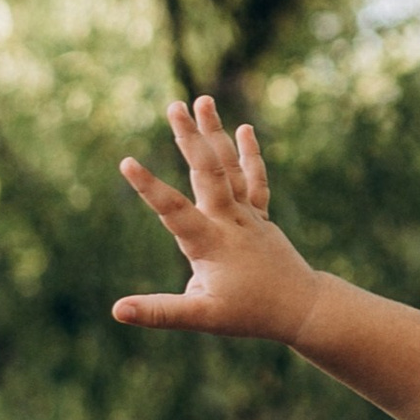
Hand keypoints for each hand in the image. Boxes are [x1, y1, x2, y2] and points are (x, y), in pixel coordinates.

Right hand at [114, 97, 322, 341]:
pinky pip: (255, 181)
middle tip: (174, 106)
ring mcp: (248, 215)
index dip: (149, 188)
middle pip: (208, 173)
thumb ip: (160, 312)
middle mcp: (231, 221)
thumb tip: (118, 311)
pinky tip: (243, 129)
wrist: (302, 308)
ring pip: (230, 168)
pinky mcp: (260, 216)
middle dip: (190, 139)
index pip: (174, 211)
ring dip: (215, 134)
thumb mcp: (202, 318)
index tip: (127, 162)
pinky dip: (249, 155)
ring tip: (203, 100)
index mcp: (211, 244)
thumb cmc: (250, 315)